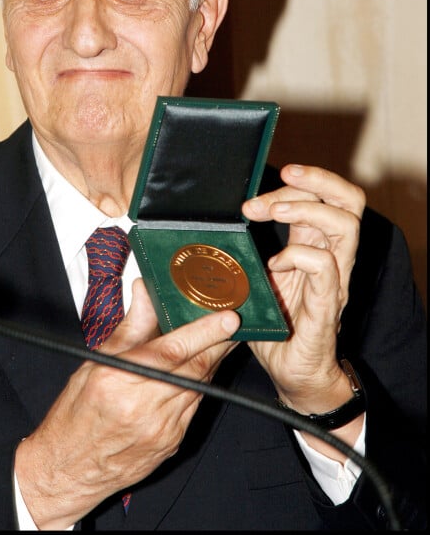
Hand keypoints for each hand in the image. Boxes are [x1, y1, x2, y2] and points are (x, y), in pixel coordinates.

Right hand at [14, 279, 238, 528]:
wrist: (68, 470)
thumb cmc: (75, 414)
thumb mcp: (93, 363)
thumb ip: (129, 328)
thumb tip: (146, 292)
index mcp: (119, 381)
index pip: (171, 352)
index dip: (204, 332)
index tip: (226, 317)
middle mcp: (143, 408)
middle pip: (195, 370)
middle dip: (220, 344)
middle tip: (235, 322)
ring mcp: (161, 430)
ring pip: (199, 388)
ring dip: (213, 363)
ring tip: (223, 340)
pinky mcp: (172, 444)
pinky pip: (194, 407)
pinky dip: (200, 386)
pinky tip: (200, 371)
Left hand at [242, 164, 364, 415]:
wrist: (293, 376)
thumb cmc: (275, 327)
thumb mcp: (254, 279)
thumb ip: (245, 252)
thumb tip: (206, 229)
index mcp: (314, 246)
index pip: (328, 197)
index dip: (301, 181)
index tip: (262, 183)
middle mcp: (332, 258)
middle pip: (349, 202)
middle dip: (315, 181)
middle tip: (281, 179)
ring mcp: (333, 281)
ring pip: (345, 226)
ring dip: (306, 210)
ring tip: (274, 212)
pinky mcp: (325, 305)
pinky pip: (325, 267)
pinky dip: (298, 256)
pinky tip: (274, 265)